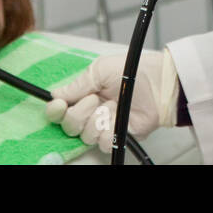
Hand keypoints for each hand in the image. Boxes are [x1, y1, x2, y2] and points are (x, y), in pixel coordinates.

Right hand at [44, 49, 179, 152]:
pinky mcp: (117, 137)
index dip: (55, 110)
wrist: (157, 83)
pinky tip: (119, 118)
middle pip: (69, 125)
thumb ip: (77, 84)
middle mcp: (90, 113)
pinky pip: (103, 143)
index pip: (59, 111)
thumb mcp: (99, 70)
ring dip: (99, 119)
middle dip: (81, 112)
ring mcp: (103, 126)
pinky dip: (110, 131)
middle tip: (96, 99)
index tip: (60, 105)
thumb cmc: (131, 70)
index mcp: (84, 95)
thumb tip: (55, 95)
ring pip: (86, 135)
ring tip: (113, 107)